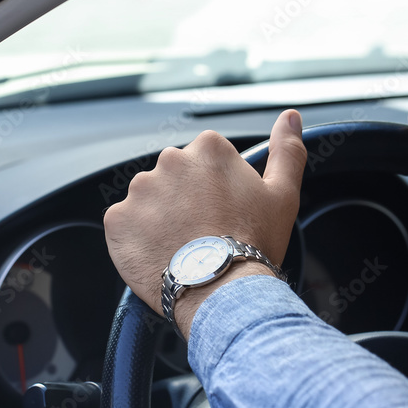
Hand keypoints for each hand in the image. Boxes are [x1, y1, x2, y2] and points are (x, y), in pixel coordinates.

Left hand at [104, 110, 306, 338]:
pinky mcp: (117, 219)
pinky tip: (159, 253)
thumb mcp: (283, 194)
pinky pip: (124, 224)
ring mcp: (140, 190)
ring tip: (180, 247)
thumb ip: (286, 150)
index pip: (205, 162)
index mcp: (208, 149)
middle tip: (201, 232)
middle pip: (174, 178)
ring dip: (158, 218)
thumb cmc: (254, 243)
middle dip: (183, 201)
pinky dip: (136, 238)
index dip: (214, 190)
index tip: (221, 212)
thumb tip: (290, 117)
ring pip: (148, 201)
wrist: (221, 289)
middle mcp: (169, 160)